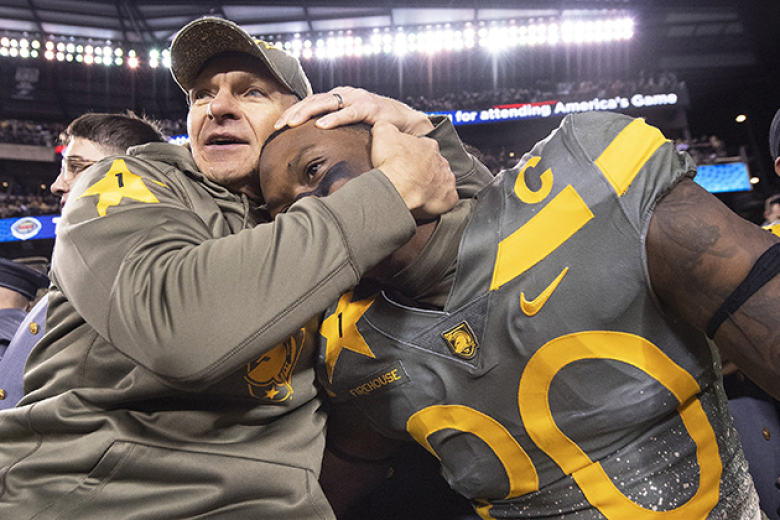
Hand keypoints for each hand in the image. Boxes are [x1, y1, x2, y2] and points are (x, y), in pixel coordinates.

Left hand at [276, 87, 434, 135]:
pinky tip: (321, 125)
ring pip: (327, 103)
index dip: (293, 112)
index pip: (311, 103)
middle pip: (314, 100)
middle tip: (278, 125)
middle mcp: (347, 95)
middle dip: (294, 112)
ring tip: (292, 122)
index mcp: (340, 98)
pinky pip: (350, 112)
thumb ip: (337, 132)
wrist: (409, 124)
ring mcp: (359, 99)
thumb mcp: (353, 128)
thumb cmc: (379, 127)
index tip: (277, 126)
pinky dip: (334, 118)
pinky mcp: (371, 108)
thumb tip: (314, 149)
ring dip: (308, 112)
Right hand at [371, 121, 456, 219]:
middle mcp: (441, 161)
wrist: (397, 186)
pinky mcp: (449, 197)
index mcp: (428, 145)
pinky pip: (447, 199)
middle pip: (434, 164)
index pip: (423, 147)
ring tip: (417, 192)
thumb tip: (384, 125)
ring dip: (432, 185)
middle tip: (409, 178)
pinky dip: (439, 201)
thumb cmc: (392, 161)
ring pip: (442, 181)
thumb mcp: (383, 133)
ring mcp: (447, 179)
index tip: (404, 161)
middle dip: (424, 170)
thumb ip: (386, 126)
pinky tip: (427, 202)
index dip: (413, 155)